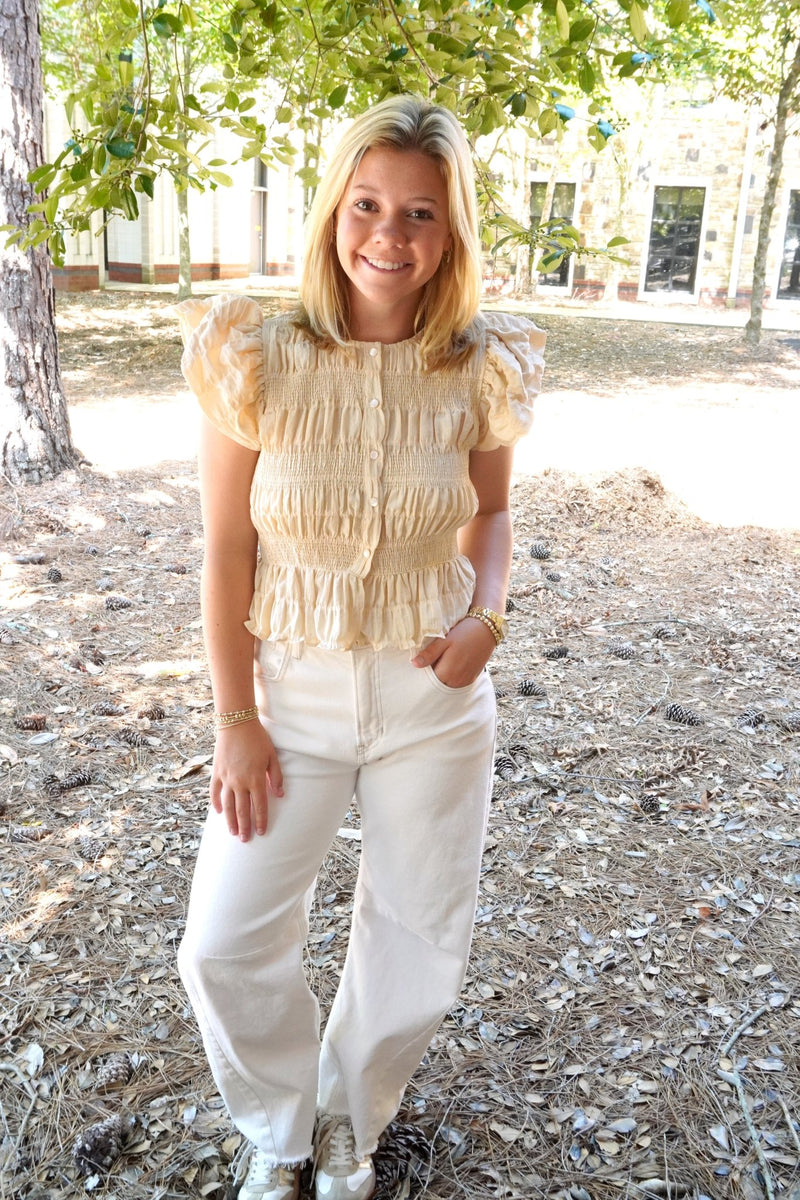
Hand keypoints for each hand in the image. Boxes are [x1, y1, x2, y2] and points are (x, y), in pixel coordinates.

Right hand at [210, 719, 283, 841]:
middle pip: (243, 810)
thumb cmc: (258, 739)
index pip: (260, 806)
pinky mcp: (217, 772)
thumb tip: (280, 795)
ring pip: (228, 805)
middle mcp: (240, 782)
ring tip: (233, 833)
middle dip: (245, 827)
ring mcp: (227, 778)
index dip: (261, 820)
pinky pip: (215, 792)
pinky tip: (218, 812)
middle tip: (245, 840)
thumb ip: (276, 776)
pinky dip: (216, 803)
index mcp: (256, 779)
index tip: (262, 832)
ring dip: (230, 821)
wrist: (236, 723)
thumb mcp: (272, 756)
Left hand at [411, 617, 496, 687]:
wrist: (487, 630)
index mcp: (447, 672)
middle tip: (432, 659)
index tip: (423, 661)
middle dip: (433, 674)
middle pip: (437, 683)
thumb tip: (414, 664)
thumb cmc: (464, 633)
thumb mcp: (444, 640)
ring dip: (443, 675)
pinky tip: (453, 663)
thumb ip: (429, 654)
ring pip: (447, 683)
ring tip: (444, 660)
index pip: (428, 679)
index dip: (424, 671)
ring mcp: (465, 681)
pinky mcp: (471, 679)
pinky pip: (456, 682)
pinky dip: (452, 676)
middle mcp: (456, 681)